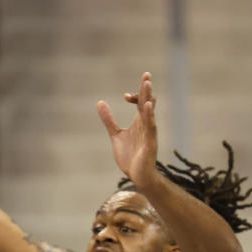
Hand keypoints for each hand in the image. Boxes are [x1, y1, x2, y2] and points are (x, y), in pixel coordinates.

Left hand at [97, 72, 159, 189]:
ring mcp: (149, 133)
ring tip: (147, 84)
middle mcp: (146, 124)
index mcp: (139, 122)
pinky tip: (148, 106)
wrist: (137, 176)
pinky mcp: (150, 142)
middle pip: (147, 102)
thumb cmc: (130, 157)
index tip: (125, 96)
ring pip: (150, 111)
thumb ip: (109, 120)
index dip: (135, 95)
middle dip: (146, 89)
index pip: (140, 103)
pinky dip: (149, 116)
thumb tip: (100, 102)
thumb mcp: (116, 135)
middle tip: (146, 74)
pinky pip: (151, 127)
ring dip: (148, 97)